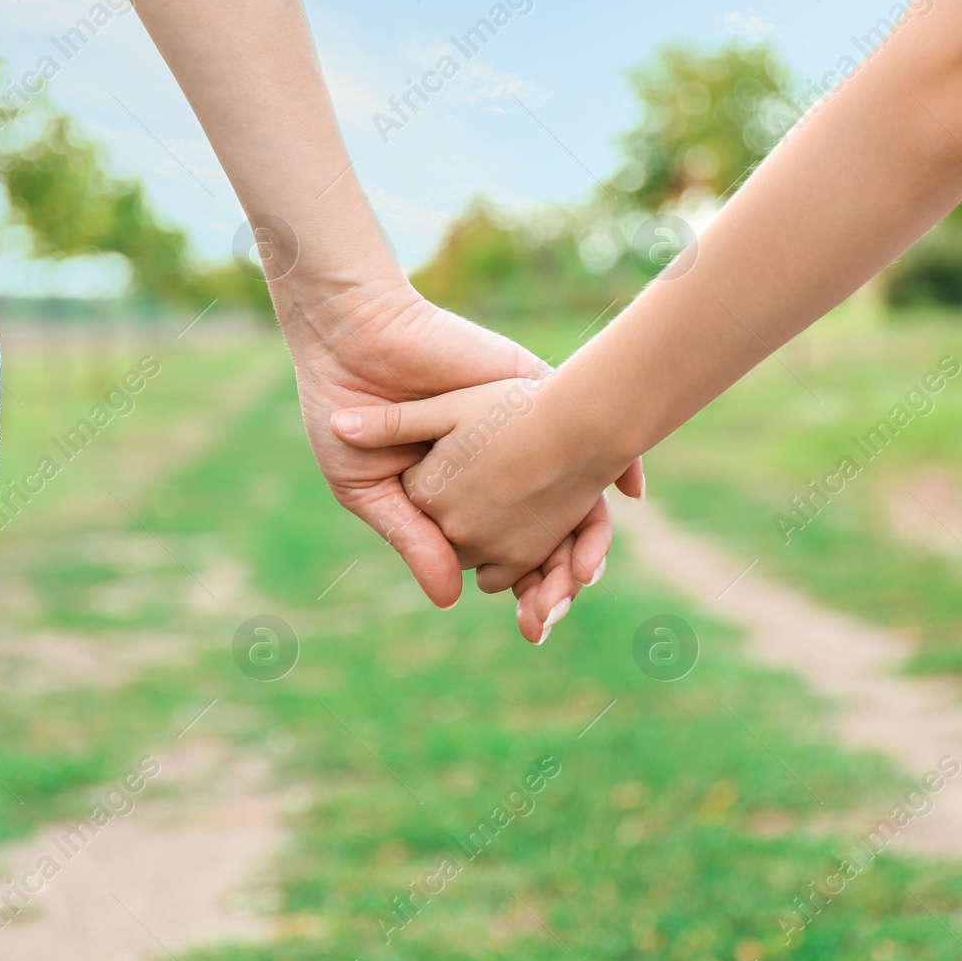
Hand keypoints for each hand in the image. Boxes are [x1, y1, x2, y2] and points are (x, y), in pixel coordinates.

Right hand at [286, 279, 639, 616]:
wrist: (349, 338)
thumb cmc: (343, 412)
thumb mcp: (370, 489)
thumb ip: (413, 539)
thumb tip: (448, 600)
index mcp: (460, 497)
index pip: (509, 554)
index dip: (529, 589)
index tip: (537, 622)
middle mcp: (502, 467)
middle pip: (553, 536)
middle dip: (562, 578)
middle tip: (560, 612)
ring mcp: (524, 427)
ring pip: (580, 495)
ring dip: (589, 541)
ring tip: (582, 577)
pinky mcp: (536, 385)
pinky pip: (590, 430)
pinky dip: (617, 466)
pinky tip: (619, 501)